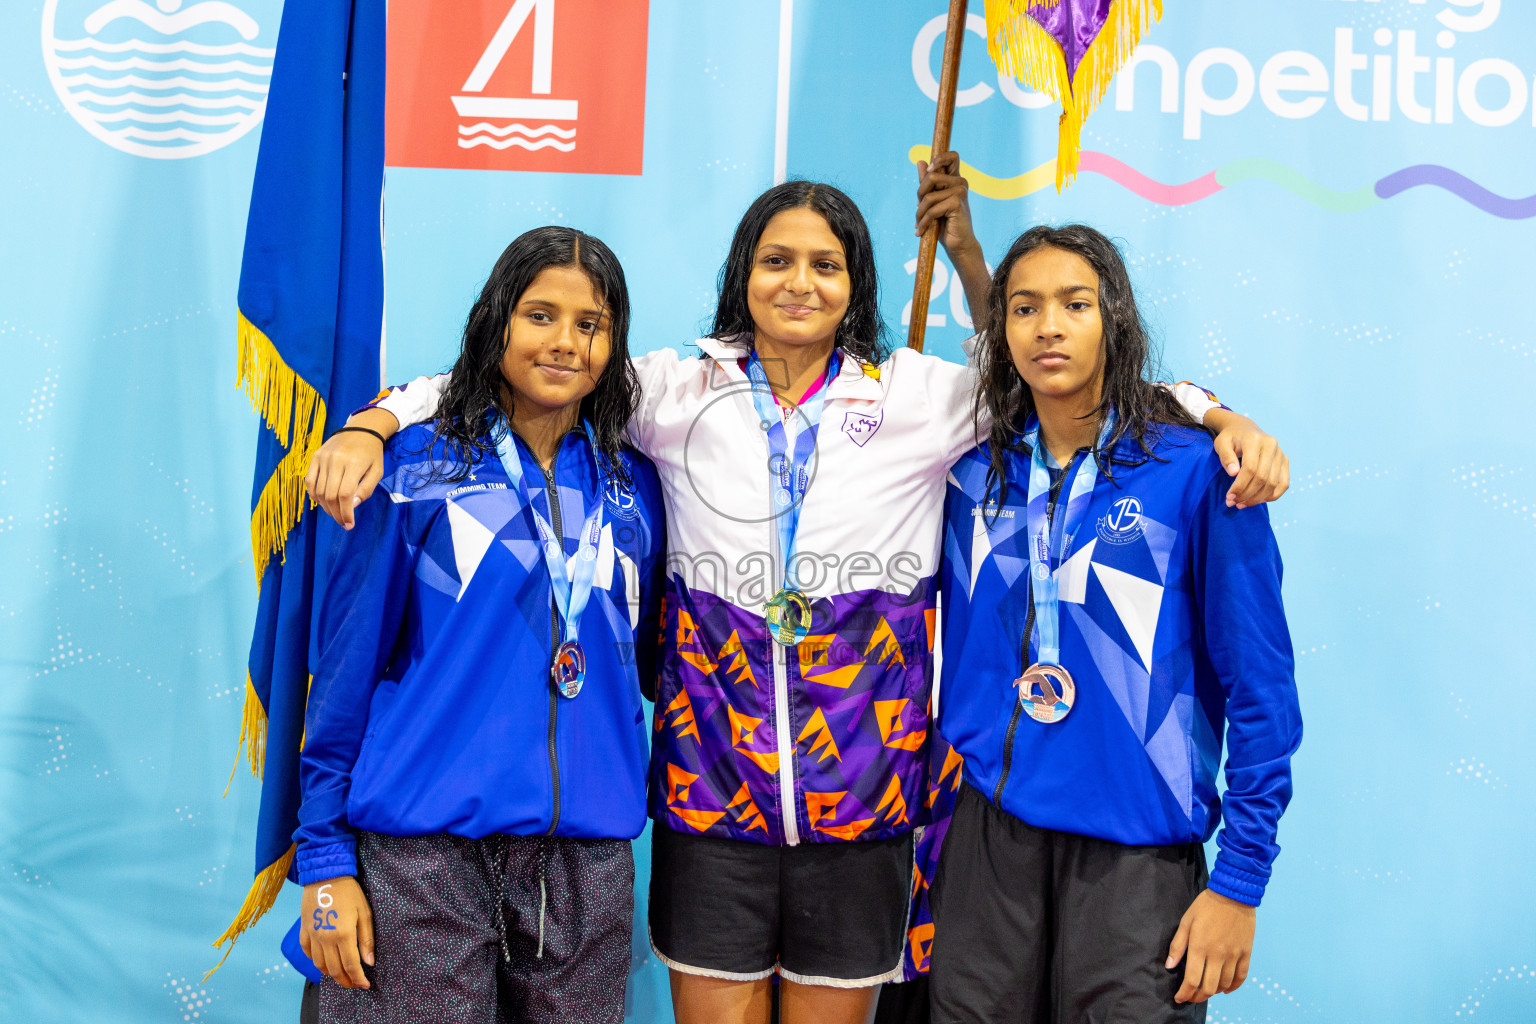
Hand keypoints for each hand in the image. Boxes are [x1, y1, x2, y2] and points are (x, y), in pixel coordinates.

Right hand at [300, 876, 373, 988]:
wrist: (325, 875)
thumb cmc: (349, 892)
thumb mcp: (364, 913)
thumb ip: (366, 940)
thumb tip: (369, 962)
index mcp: (343, 935)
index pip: (351, 966)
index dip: (358, 979)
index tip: (365, 985)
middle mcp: (325, 939)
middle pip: (334, 970)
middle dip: (346, 981)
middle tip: (355, 983)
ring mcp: (312, 936)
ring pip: (320, 965)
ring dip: (331, 974)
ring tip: (342, 975)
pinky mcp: (304, 931)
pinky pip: (308, 953)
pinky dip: (316, 961)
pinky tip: (325, 961)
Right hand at [304, 408, 399, 528]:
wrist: (361, 429)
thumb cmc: (371, 453)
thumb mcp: (377, 472)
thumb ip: (366, 490)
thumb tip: (351, 506)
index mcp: (354, 464)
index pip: (345, 494)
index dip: (345, 513)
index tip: (349, 525)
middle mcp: (336, 460)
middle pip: (330, 495)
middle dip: (336, 513)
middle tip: (342, 522)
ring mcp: (323, 458)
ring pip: (318, 490)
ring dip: (325, 507)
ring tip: (334, 513)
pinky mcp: (315, 457)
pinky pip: (309, 481)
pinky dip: (314, 495)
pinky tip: (322, 502)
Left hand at [915, 150, 978, 261]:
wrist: (958, 245)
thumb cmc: (945, 224)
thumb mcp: (932, 201)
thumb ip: (927, 183)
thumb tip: (920, 161)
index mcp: (955, 180)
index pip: (952, 156)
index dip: (939, 158)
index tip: (928, 171)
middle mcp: (960, 183)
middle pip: (931, 176)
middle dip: (920, 193)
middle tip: (918, 208)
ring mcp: (961, 191)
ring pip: (928, 196)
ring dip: (919, 212)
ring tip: (918, 224)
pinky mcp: (957, 203)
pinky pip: (932, 209)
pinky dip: (923, 222)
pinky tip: (920, 231)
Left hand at [1166, 888, 1255, 1003]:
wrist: (1234, 894)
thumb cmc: (1206, 906)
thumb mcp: (1186, 921)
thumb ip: (1177, 945)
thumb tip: (1169, 966)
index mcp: (1200, 947)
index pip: (1192, 980)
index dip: (1185, 993)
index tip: (1179, 998)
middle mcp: (1217, 954)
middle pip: (1208, 987)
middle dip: (1197, 997)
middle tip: (1191, 997)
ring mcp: (1234, 955)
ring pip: (1224, 984)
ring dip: (1214, 992)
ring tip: (1205, 991)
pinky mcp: (1246, 953)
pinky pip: (1241, 977)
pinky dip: (1233, 987)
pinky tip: (1225, 989)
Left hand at [1205, 410, 1288, 507]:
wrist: (1244, 429)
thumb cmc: (1230, 438)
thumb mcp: (1221, 443)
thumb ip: (1226, 457)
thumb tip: (1233, 473)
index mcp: (1254, 439)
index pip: (1250, 468)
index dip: (1240, 486)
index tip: (1229, 497)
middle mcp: (1271, 445)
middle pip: (1262, 477)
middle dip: (1247, 494)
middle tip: (1233, 503)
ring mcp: (1280, 453)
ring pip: (1273, 483)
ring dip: (1258, 498)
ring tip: (1242, 504)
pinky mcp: (1285, 461)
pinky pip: (1284, 483)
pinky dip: (1273, 495)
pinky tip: (1258, 500)